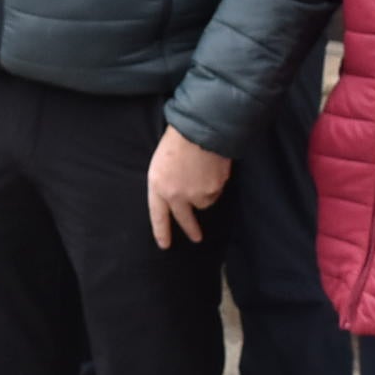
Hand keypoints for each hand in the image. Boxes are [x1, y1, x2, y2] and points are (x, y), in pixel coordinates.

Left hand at [146, 126, 232, 249]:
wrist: (199, 129)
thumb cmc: (176, 140)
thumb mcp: (159, 163)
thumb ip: (164, 183)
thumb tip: (174, 197)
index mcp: (158, 187)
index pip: (158, 216)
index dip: (162, 232)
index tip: (165, 245)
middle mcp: (177, 196)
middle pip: (184, 219)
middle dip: (190, 230)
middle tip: (196, 238)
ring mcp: (197, 194)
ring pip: (204, 202)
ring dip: (205, 193)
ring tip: (203, 171)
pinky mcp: (215, 188)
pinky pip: (216, 190)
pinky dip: (216, 182)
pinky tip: (212, 167)